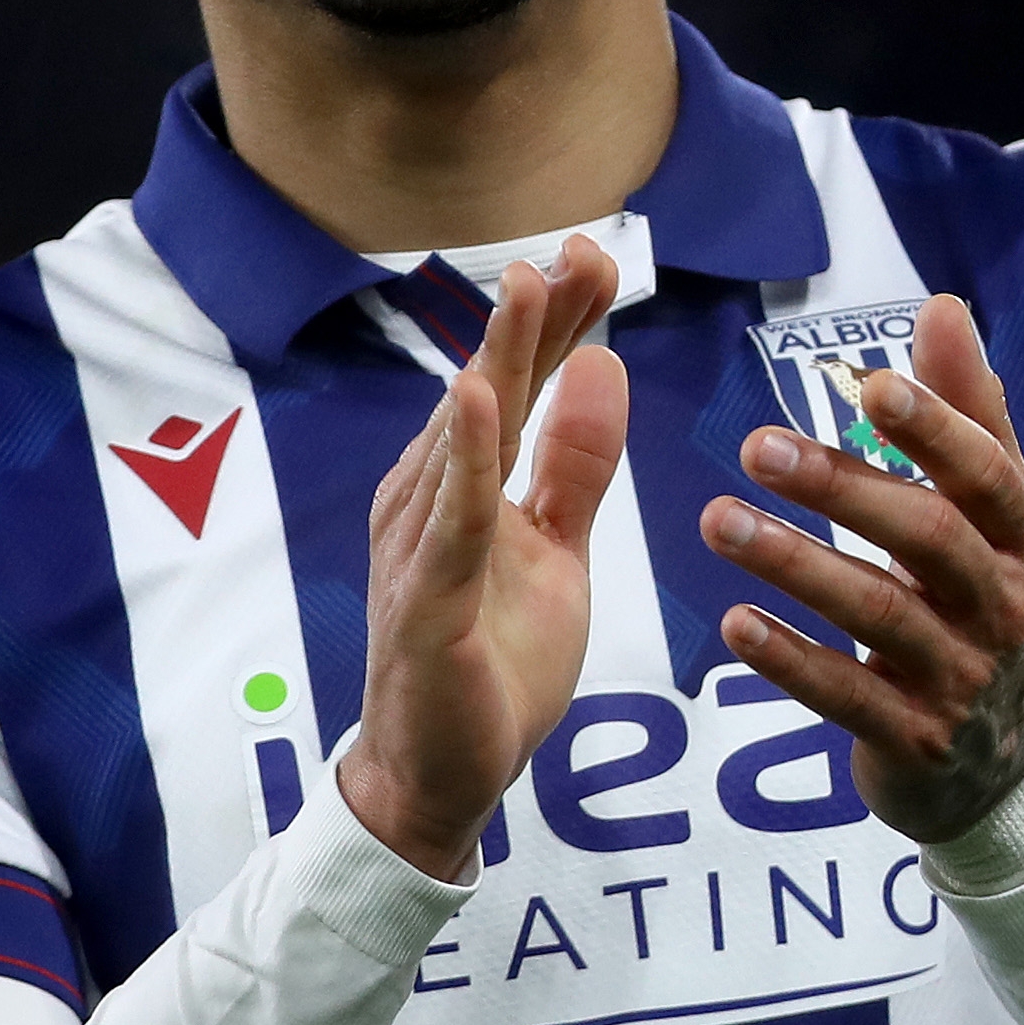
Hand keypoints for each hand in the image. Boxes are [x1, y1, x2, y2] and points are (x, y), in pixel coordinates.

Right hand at [334, 236, 631, 877]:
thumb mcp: (560, 555)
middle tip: (574, 247)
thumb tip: (602, 368)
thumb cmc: (488, 663)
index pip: (521, 384)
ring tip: (525, 287)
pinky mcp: (424, 601)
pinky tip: (481, 397)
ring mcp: (421, 546)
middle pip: (491, 391)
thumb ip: (575, 468)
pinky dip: (467, 457)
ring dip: (497, 359)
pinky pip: (450, 520)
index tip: (597, 254)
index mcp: (468, 484)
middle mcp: (432, 499)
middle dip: (532, 316)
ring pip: (465, 438)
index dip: (558, 320)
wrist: (436, 777)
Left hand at [698, 292, 1023, 844]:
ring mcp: (960, 677)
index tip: (872, 385)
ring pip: (878, 616)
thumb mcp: (992, 515)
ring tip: (718, 522)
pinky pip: (846, 696)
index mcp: (1021, 538)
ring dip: (795, 565)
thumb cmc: (979, 602)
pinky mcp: (914, 738)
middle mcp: (1001, 605)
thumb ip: (967, 413)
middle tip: (756, 447)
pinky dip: (790, 660)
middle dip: (844, 490)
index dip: (936, 430)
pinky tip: (733, 625)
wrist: (1000, 761)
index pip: (987, 475)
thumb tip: (943, 307)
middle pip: (928, 539)